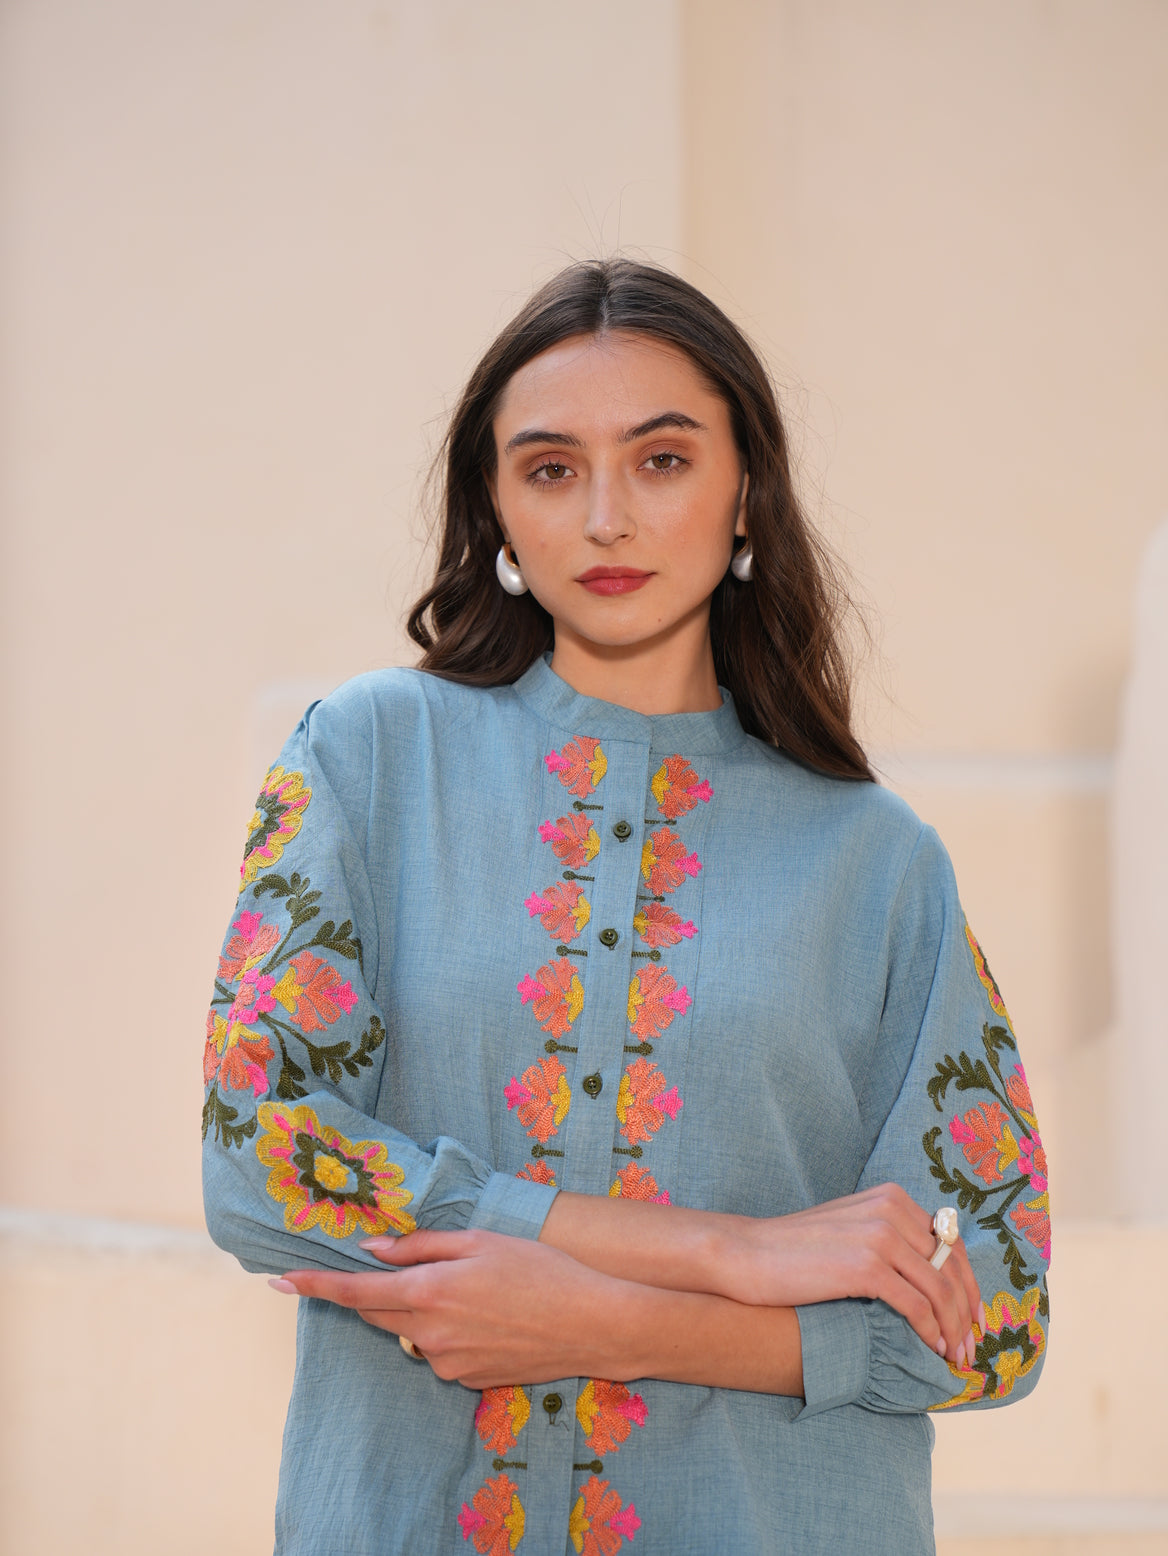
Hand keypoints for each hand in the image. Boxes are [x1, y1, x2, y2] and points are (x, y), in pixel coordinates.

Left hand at [270, 1228, 637, 1388]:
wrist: (590, 1323)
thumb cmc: (539, 1269)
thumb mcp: (480, 1240)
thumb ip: (421, 1245)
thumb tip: (373, 1249)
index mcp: (429, 1292)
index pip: (355, 1293)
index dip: (314, 1286)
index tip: (280, 1281)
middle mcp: (430, 1333)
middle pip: (378, 1315)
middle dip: (377, 1293)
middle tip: (404, 1266)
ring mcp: (447, 1363)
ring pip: (412, 1333)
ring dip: (422, 1311)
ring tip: (476, 1291)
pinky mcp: (466, 1381)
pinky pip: (440, 1351)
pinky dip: (449, 1332)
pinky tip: (489, 1317)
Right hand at [723, 1184, 983, 1367]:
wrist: (747, 1253)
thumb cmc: (796, 1250)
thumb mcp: (851, 1228)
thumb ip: (889, 1237)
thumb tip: (933, 1276)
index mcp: (891, 1197)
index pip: (949, 1243)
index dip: (968, 1284)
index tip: (974, 1317)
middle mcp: (891, 1210)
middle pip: (952, 1266)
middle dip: (967, 1310)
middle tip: (971, 1346)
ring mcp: (879, 1236)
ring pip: (940, 1290)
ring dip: (954, 1328)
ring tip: (954, 1356)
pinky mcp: (866, 1266)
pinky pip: (916, 1305)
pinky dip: (931, 1331)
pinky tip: (931, 1347)